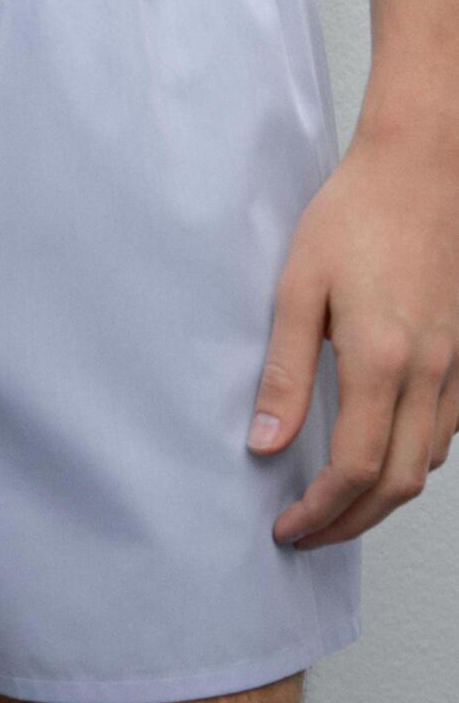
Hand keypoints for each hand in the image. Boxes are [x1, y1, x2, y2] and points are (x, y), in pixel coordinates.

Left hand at [247, 122, 458, 548]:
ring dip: (382, 499)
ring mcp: (454, 368)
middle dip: (349, 522)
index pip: (353, 470)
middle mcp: (428, 375)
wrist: (421, 169)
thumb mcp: (298, 289)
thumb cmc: (356, 215)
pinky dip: (412, 462)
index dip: (320, 513)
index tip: (286, 528)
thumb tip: (264, 443)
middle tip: (305, 533)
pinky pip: (445, 432)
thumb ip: (283, 372)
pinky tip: (379, 456)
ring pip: (428, 464)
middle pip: (397, 484)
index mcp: (381, 362)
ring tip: (335, 506)